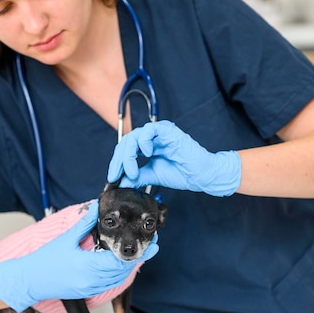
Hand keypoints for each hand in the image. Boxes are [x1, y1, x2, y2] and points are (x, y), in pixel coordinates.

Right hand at [0, 200, 159, 312]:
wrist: (30, 280)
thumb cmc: (46, 259)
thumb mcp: (67, 238)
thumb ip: (85, 223)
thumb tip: (97, 205)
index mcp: (88, 265)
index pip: (121, 260)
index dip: (140, 253)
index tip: (154, 243)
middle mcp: (92, 280)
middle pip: (123, 271)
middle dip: (139, 258)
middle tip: (153, 246)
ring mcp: (90, 288)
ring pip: (119, 279)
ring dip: (130, 267)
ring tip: (142, 254)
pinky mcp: (88, 292)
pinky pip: (109, 284)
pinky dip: (119, 274)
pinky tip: (123, 265)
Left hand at [108, 120, 241, 196]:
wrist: (201, 175)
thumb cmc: (182, 173)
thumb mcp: (152, 175)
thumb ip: (136, 177)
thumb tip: (119, 182)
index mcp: (147, 145)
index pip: (125, 150)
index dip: (116, 163)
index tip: (112, 179)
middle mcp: (151, 137)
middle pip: (126, 142)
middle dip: (118, 160)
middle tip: (116, 175)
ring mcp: (159, 133)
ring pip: (134, 136)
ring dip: (128, 155)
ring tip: (132, 171)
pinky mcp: (168, 131)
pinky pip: (149, 130)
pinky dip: (144, 142)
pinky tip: (146, 155)